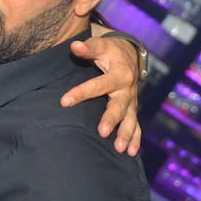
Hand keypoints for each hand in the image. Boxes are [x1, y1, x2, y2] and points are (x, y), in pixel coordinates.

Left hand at [61, 36, 140, 155]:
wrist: (130, 56)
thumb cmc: (110, 51)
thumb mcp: (101, 46)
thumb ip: (88, 48)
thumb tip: (74, 46)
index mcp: (120, 74)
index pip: (98, 85)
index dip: (81, 93)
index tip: (64, 101)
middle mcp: (128, 90)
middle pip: (119, 106)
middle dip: (111, 119)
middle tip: (102, 131)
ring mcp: (132, 102)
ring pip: (130, 120)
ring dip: (126, 134)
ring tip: (119, 148)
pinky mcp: (132, 110)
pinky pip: (137, 126)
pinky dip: (136, 139)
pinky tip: (131, 154)